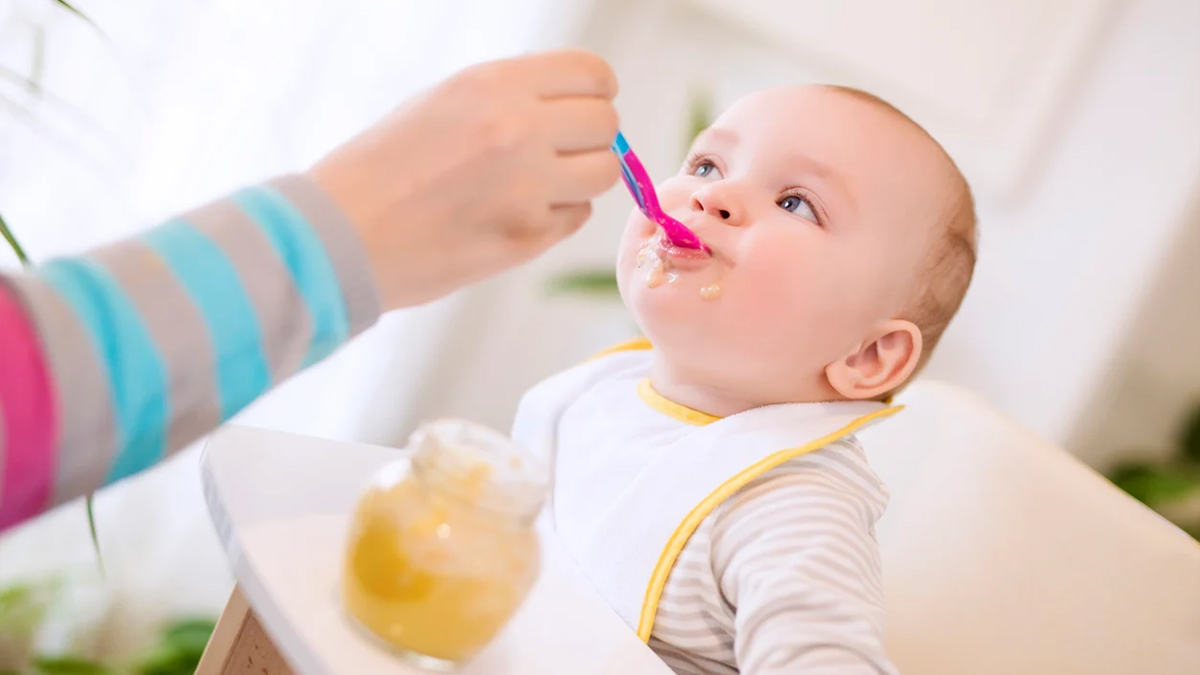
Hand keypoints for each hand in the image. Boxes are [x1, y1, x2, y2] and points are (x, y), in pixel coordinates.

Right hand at [309, 50, 620, 309]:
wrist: (338, 237)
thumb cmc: (380, 168)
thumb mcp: (442, 102)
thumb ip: (510, 96)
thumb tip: (570, 102)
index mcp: (494, 85)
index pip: (592, 75)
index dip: (596, 91)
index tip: (586, 105)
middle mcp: (518, 129)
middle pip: (606, 124)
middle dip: (590, 136)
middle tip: (561, 151)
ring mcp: (528, 188)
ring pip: (604, 173)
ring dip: (581, 178)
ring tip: (539, 185)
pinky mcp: (527, 238)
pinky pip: (575, 217)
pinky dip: (556, 216)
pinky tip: (514, 214)